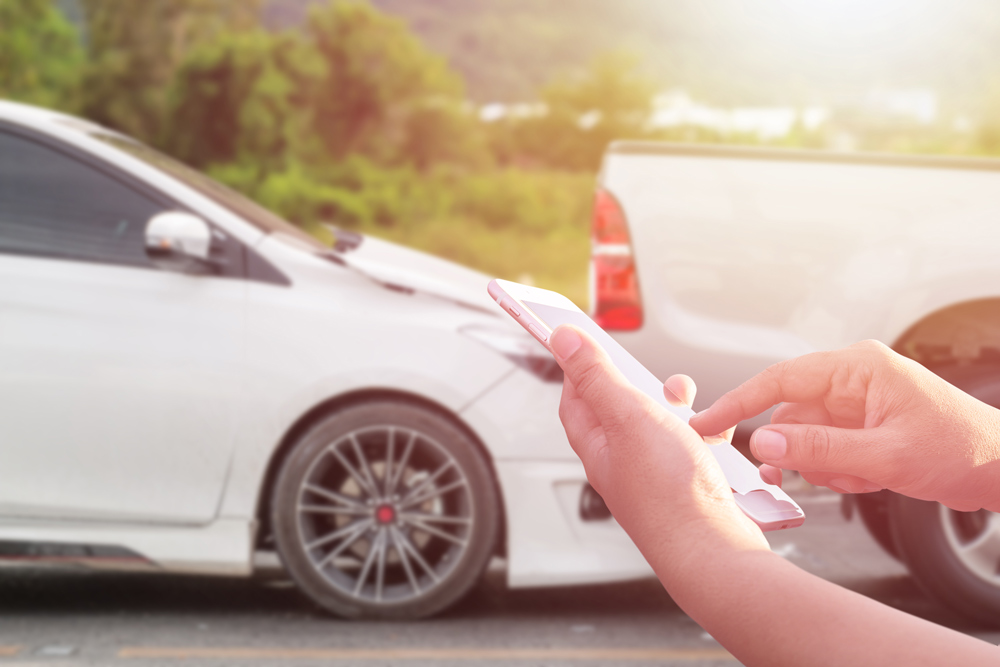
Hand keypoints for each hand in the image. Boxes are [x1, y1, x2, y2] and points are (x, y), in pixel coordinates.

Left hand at [549, 325, 768, 573]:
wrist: (713, 549)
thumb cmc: (669, 492)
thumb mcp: (627, 416)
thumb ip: (596, 376)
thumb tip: (562, 340)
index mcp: (596, 444)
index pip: (575, 396)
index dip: (580, 365)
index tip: (586, 339)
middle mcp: (620, 461)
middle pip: (620, 407)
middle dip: (641, 383)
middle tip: (655, 374)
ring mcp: (654, 474)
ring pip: (660, 425)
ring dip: (675, 406)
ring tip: (688, 403)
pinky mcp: (686, 483)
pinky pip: (689, 446)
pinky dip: (702, 432)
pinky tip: (713, 434)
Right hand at [690, 340, 999, 511]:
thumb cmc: (962, 450)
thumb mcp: (884, 456)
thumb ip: (819, 449)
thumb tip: (765, 442)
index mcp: (857, 368)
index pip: (779, 380)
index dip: (738, 402)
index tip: (706, 424)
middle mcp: (853, 379)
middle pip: (791, 413)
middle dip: (796, 450)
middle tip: (795, 479)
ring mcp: (858, 403)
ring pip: (807, 436)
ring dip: (822, 466)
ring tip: (858, 479)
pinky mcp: (864, 425)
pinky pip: (827, 449)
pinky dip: (838, 471)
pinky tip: (869, 480)